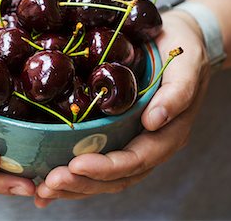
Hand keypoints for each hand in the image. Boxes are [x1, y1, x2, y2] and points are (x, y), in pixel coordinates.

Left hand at [34, 10, 210, 207]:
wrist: (178, 41)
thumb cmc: (183, 49)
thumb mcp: (187, 63)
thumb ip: (178, 92)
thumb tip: (154, 120)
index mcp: (168, 134)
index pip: (136, 160)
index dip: (107, 167)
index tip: (76, 165)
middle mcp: (149, 144)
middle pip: (116, 177)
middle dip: (82, 183)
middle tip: (49, 184)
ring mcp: (132, 141)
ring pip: (104, 177)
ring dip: (74, 186)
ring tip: (43, 190)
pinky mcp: (117, 133)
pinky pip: (96, 159)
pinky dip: (73, 175)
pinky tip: (47, 184)